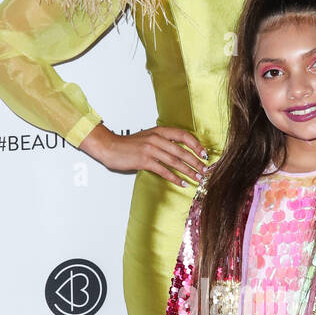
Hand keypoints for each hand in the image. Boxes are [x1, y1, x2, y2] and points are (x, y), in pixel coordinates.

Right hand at [83, 124, 208, 187]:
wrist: (110, 147)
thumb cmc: (129, 144)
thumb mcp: (148, 137)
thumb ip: (163, 141)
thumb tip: (179, 151)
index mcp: (159, 131)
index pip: (183, 136)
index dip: (196, 145)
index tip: (204, 154)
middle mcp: (157, 138)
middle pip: (182, 151)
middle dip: (196, 162)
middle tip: (205, 171)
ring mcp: (151, 149)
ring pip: (175, 161)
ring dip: (189, 171)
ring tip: (197, 178)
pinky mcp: (144, 161)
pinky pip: (164, 170)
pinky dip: (174, 178)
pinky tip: (181, 183)